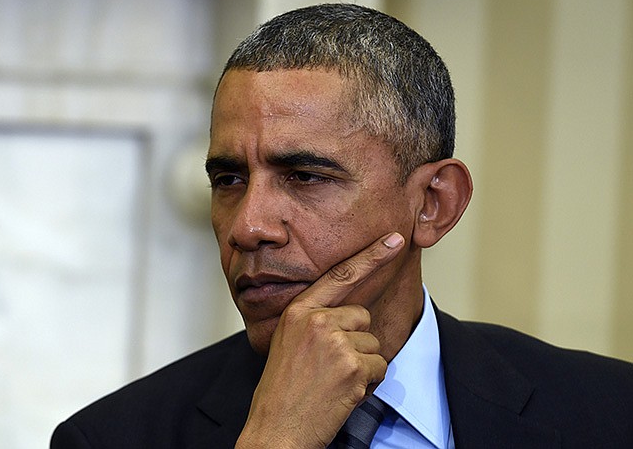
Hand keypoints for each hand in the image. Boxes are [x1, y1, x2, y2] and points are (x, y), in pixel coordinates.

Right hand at [235, 232, 404, 447]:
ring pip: (374, 344)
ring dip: (362, 366)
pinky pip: (380, 367)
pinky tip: (342, 392)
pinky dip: (368, 383)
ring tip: (333, 381)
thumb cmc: (282, 390)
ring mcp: (335, 342)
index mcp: (299, 312)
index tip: (394, 240)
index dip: (371, 256)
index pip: (340, 276)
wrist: (276, 429)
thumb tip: (351, 316)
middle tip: (331, 366)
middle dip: (357, 342)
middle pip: (362, 317)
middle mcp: (317, 321)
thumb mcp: (288, 343)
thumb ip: (314, 322)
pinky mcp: (352, 365)